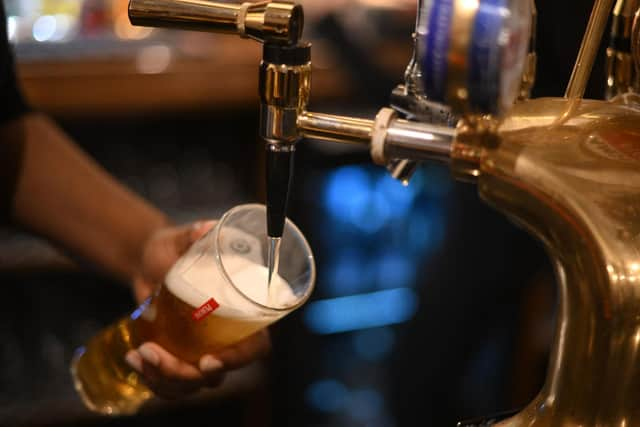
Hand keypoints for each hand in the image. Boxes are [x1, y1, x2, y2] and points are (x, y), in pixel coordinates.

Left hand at [124, 221, 270, 398]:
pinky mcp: (180, 359)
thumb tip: (205, 228)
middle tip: (151, 351)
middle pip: (216, 374)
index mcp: (243, 313)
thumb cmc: (175, 247)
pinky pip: (172, 385)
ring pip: (191, 385)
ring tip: (137, 354)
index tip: (206, 361)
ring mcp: (203, 352)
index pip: (255, 348)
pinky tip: (133, 359)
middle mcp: (227, 338)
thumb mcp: (182, 238)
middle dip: (182, 373)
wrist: (149, 261)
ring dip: (162, 379)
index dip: (237, 359)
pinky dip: (151, 379)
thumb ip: (195, 234)